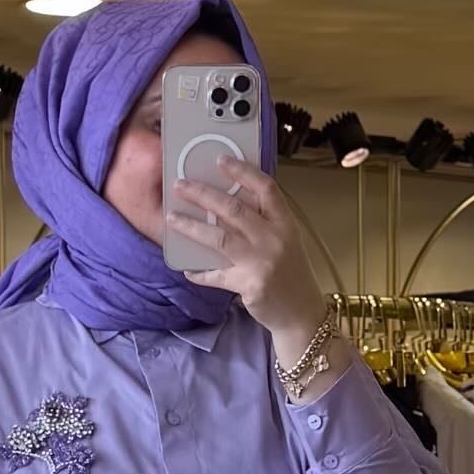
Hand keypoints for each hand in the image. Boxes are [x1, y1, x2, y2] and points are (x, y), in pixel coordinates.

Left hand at [166, 162, 327, 352]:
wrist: (301, 313)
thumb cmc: (291, 273)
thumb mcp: (286, 240)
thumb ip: (263, 222)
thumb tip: (226, 205)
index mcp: (284, 222)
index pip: (265, 188)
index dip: (242, 172)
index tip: (221, 160)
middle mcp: (274, 238)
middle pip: (233, 209)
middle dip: (203, 194)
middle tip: (181, 185)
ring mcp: (261, 262)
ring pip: (220, 238)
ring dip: (192, 227)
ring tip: (172, 218)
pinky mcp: (249, 285)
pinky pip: (217, 276)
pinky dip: (200, 273)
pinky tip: (187, 269)